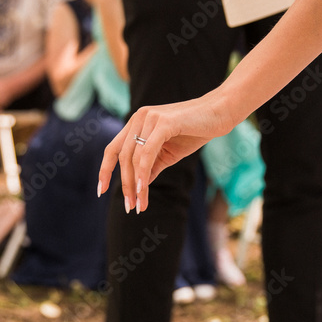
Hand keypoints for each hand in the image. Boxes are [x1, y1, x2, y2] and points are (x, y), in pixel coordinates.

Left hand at [98, 94, 234, 212]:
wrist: (219, 114)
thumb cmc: (194, 132)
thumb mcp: (168, 154)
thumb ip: (151, 167)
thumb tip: (138, 187)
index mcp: (136, 123)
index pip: (113, 148)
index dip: (105, 170)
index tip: (101, 191)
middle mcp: (138, 117)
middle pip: (121, 156)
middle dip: (124, 184)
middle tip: (130, 207)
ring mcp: (149, 117)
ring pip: (133, 157)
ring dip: (135, 184)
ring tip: (139, 204)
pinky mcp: (162, 122)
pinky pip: (147, 152)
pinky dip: (143, 172)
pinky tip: (144, 190)